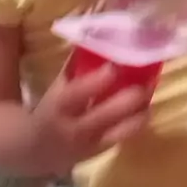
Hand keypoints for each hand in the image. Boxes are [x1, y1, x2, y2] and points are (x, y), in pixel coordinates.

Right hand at [30, 64, 149, 175]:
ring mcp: (89, 144)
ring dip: (138, 113)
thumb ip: (74, 65)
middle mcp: (74, 128)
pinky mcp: (101, 152)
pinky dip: (136, 123)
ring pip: (119, 131)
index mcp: (58, 106)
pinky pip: (123, 138)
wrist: (36, 150)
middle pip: (103, 115)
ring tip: (150, 94)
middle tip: (146, 82)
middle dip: (127, 99)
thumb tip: (91, 34)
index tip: (114, 66)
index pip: (76, 94)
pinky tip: (146, 108)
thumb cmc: (50, 109)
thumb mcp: (56, 87)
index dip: (96, 81)